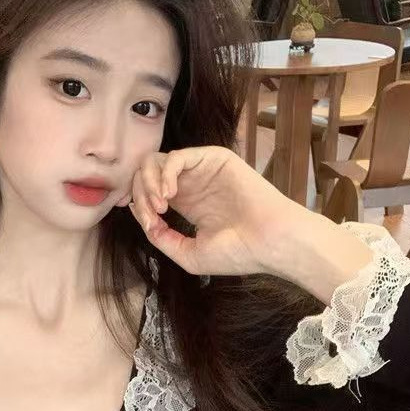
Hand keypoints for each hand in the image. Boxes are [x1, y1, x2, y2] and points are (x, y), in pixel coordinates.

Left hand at [125, 145, 321, 280]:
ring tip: (160, 206)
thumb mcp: (189, 254)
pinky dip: (165, 174)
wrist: (269, 243)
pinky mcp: (214, 159)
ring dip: (150, 184)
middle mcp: (192, 184)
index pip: (149, 192)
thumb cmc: (237, 253)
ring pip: (158, 162)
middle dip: (140, 193)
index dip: (140, 205)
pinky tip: (169, 195)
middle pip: (148, 174)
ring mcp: (202, 170)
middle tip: (152, 215)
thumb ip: (161, 239)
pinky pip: (177, 157)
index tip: (148, 224)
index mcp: (186, 203)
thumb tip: (142, 219)